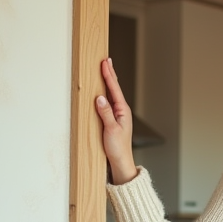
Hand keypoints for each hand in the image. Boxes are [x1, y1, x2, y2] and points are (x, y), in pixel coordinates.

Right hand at [95, 58, 137, 184]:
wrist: (120, 161)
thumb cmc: (117, 148)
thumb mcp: (110, 130)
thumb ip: (105, 113)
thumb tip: (100, 98)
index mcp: (123, 110)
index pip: (114, 88)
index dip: (109, 74)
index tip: (105, 62)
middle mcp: (121, 110)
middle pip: (114, 88)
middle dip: (110, 73)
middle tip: (106, 60)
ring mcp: (118, 114)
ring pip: (112, 93)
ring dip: (108, 81)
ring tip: (105, 69)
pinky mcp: (113, 119)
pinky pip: (109, 101)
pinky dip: (106, 92)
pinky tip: (103, 90)